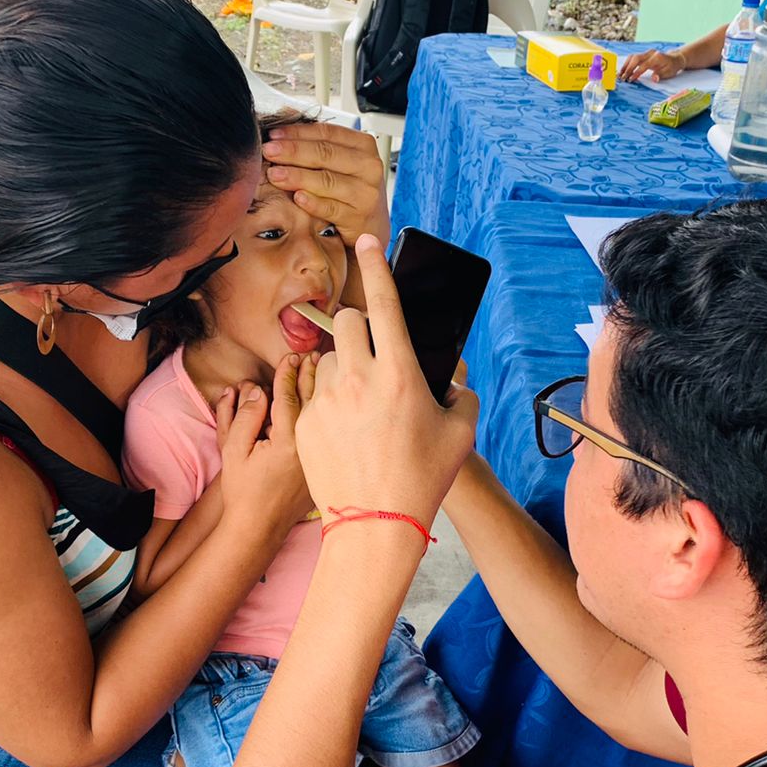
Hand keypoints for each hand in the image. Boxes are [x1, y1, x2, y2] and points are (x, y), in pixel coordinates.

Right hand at [217, 355, 317, 537]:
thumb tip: (258, 390)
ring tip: (324, 370)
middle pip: (314, 402)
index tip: (290, 356)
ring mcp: (320, 459)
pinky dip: (329, 414)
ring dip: (324, 391)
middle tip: (313, 355)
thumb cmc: (243, 492)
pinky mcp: (324, 467)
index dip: (288, 375)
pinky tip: (329, 402)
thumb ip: (245, 417)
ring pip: (326, 417)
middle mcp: (310, 449)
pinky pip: (329, 433)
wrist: (259, 528)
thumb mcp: (234, 451)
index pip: (289, 398)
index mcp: (288, 442)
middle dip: (312, 376)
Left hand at [260, 123, 389, 250]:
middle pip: (326, 153)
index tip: (274, 134)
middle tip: (269, 151)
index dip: (298, 132)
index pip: (327, 133)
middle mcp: (369, 167)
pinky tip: (297, 197)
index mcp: (363, 146)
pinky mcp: (359, 217)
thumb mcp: (340, 162)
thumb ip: (316, 141)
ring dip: (297, 176)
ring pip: (327, 180)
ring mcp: (366, 193)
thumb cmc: (350, 191)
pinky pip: (331, 207)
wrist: (370, 227)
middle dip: (293, 151)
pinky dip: (313, 202)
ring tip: (274, 174)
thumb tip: (286, 112)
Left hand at [295, 237, 476, 525]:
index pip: (383, 302)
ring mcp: (327, 399)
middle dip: (356, 325)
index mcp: (400, 373)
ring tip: (361, 406)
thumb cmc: (421, 480)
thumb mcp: (460, 434)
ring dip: (344, 368)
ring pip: (328, 359)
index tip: (367, 241)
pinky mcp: (305, 421)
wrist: (375, 525)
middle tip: (370, 350)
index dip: (375, 265)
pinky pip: (315, 394)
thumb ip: (461, 396)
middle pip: (344, 321)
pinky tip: (346, 433)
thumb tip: (452, 383)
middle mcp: (359, 378)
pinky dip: (331, 403)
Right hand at [619, 48, 685, 83]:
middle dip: (628, 68)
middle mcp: (650, 53)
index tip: (631, 79)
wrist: (674, 59)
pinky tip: (623, 71)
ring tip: (620, 75)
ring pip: (632, 57)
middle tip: (623, 78)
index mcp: (657, 57)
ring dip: (626, 66)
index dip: (637, 72)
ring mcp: (646, 53)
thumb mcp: (669, 73)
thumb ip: (660, 75)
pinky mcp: (643, 55)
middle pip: (636, 58)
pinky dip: (627, 64)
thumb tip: (654, 79)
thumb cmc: (671, 67)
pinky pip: (633, 58)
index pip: (644, 64)